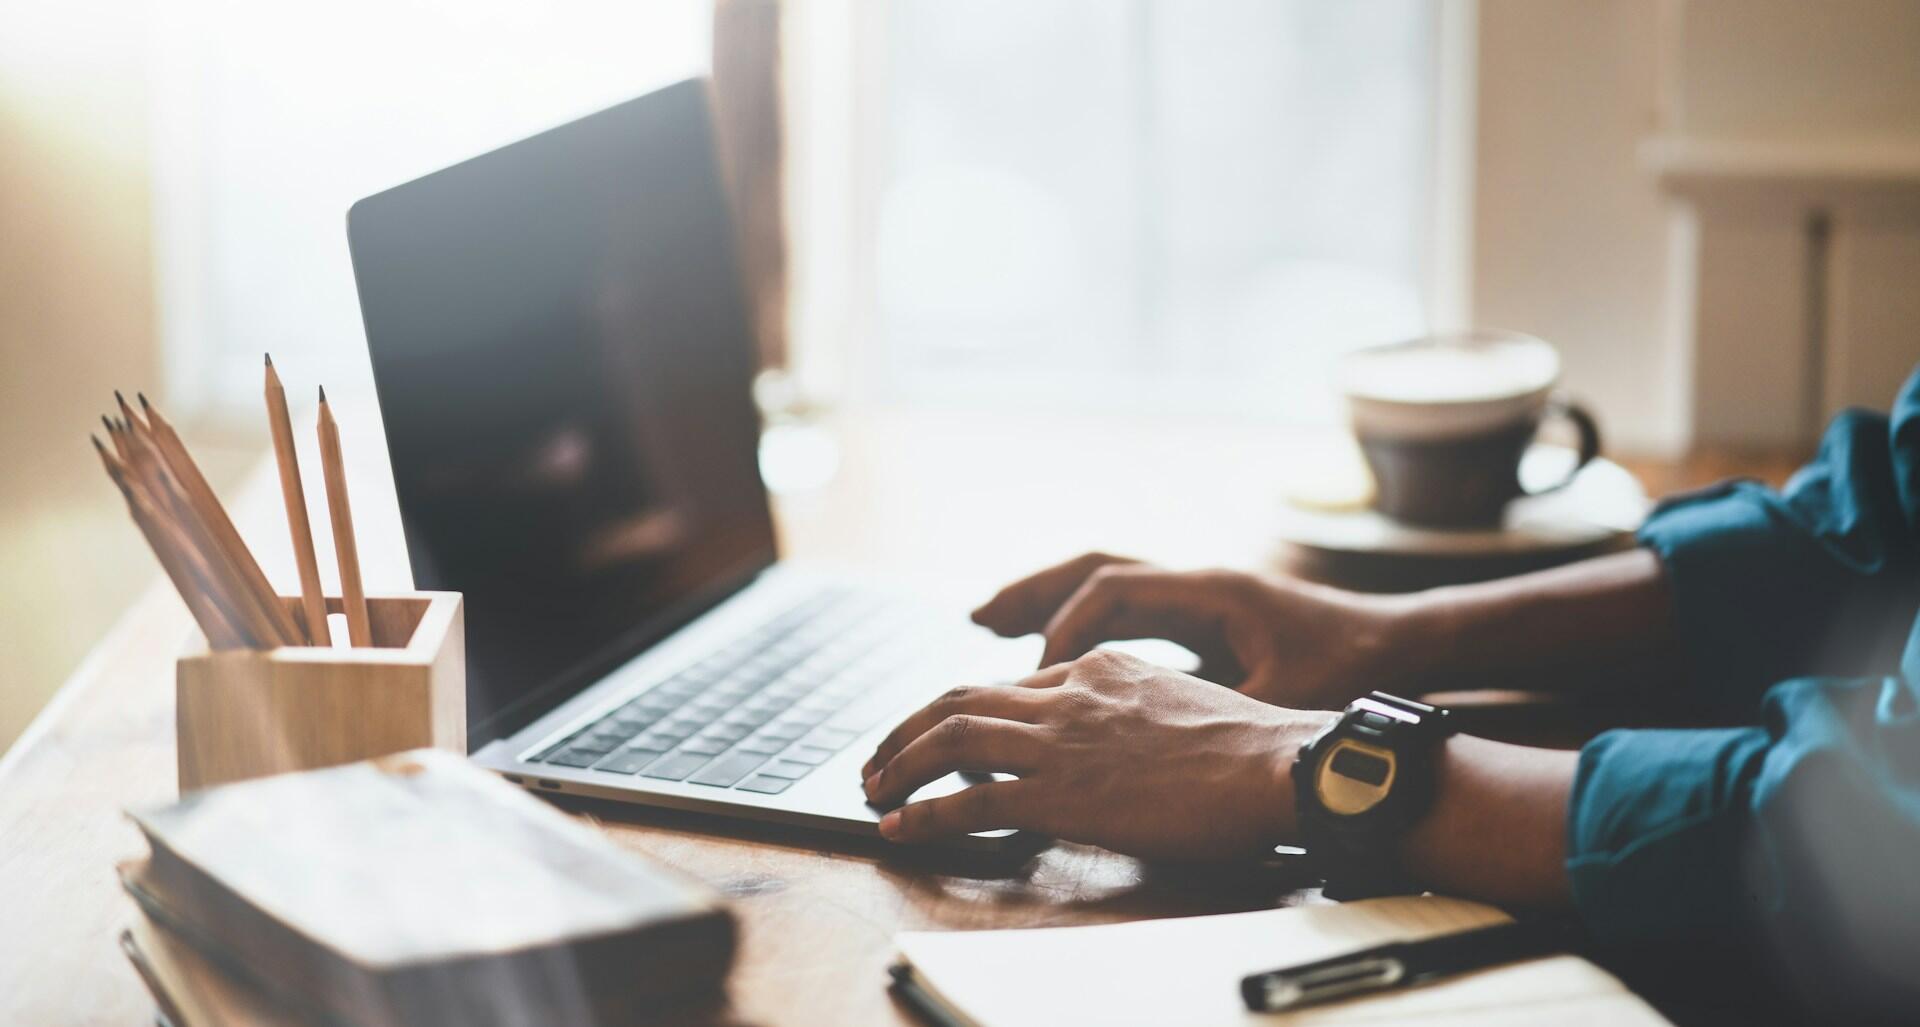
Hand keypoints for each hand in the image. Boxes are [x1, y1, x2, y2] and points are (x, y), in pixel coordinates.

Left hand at [860, 649, 1334, 859]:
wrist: (1276, 764)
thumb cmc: (1253, 749)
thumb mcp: (1184, 703)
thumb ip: (1137, 712)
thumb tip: (1121, 744)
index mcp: (1102, 668)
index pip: (1015, 683)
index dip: (970, 708)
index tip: (948, 731)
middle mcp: (1070, 693)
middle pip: (961, 695)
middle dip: (909, 724)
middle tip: (881, 753)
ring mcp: (1060, 740)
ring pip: (950, 736)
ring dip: (898, 761)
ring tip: (872, 785)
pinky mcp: (1058, 791)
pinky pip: (969, 799)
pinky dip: (922, 811)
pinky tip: (899, 825)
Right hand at [971, 552, 1405, 708]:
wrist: (1401, 643)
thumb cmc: (1348, 669)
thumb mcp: (1282, 697)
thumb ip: (1213, 710)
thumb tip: (1151, 740)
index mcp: (1210, 591)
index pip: (1113, 588)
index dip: (1066, 627)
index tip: (1038, 674)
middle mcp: (1195, 580)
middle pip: (1093, 566)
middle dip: (1031, 592)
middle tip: (976, 618)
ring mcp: (1196, 592)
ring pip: (1104, 579)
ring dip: (1047, 599)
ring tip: (991, 622)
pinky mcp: (1201, 613)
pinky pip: (1124, 604)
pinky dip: (1080, 619)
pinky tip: (1053, 653)